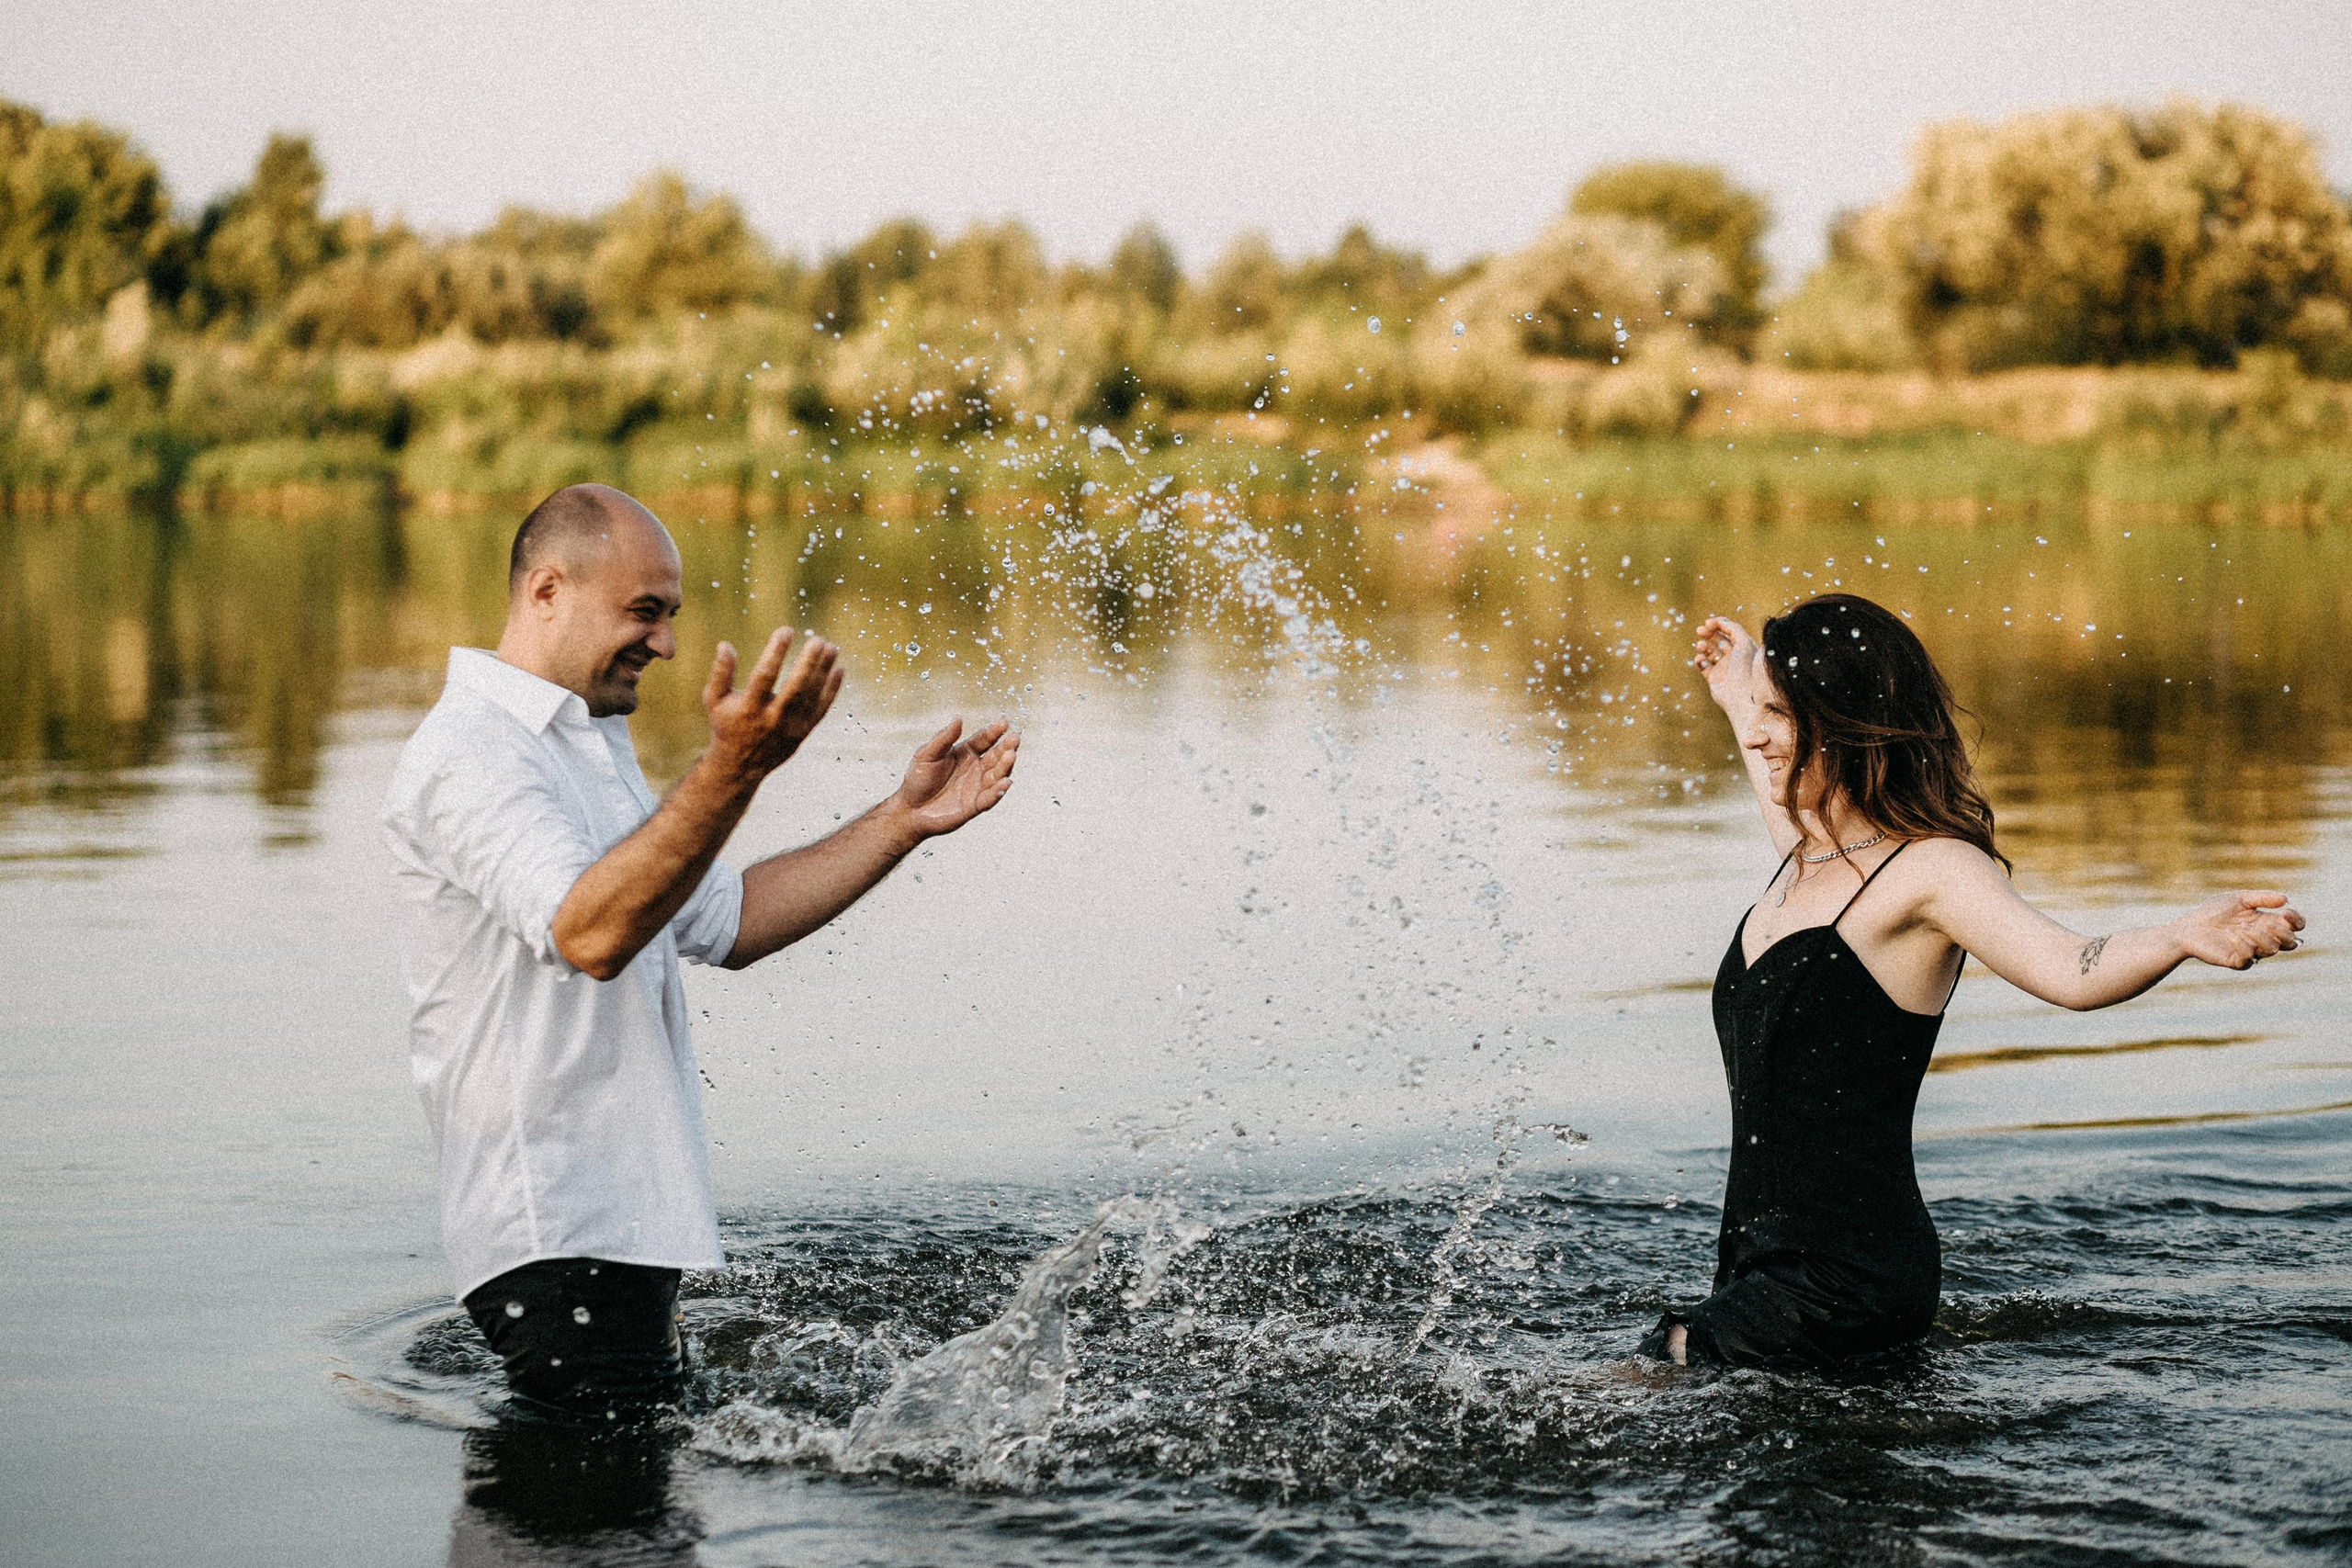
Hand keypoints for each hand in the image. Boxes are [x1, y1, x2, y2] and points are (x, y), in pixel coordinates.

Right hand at [702, 628, 842, 779]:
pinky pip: (822, 709)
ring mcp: (791, 728)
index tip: (786, 630)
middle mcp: (773, 719)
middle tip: (817, 640)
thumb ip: (720, 673)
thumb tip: (725, 645)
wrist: (740, 764)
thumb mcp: (714, 700)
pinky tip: (839, 669)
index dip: (776, 651)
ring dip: (824, 671)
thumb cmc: (726, 724)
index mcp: (749, 708)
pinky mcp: (803, 733)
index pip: (765, 675)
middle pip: (796, 688)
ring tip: (831, 647)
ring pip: (812, 697)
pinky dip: (832, 690)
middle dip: (808, 663)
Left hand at [892, 717, 1018, 839]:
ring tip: (1011, 755)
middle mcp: (975, 768)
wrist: (910, 809)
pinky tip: (1005, 783)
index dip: (994, 731)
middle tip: (1015, 738)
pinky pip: (990, 798)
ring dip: (1006, 766)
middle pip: (996, 756)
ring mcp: (977, 786)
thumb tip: (958, 718)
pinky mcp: (975, 805)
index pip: (984, 739)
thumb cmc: (917, 779)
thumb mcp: (927, 754)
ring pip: (997, 775)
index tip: (1004, 722)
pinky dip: (999, 791)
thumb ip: (944, 738)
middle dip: (1006, 747)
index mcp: (965, 753)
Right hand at [1691, 615, 1761, 714]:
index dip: (1719, 624)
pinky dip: (1699, 660)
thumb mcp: (1744, 643)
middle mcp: (1734, 656)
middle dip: (1708, 632)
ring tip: (1700, 646)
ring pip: (1709, 651)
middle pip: (1718, 638)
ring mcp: (1724, 667)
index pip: (1730, 630)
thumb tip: (1720, 621)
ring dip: (1703, 645)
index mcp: (1744, 647)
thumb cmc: (1745, 669)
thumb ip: (1733, 628)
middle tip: (1699, 630)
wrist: (1741, 697)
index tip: (1708, 622)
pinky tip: (1700, 659)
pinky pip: (1703, 666)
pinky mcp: (1714, 678)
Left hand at [2171, 891, 2304, 969]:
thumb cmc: (2214, 910)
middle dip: (2283, 932)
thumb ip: (2261, 898)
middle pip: (2291, 943)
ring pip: (2272, 950)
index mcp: (2267, 922)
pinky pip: (2250, 959)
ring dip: (2260, 936)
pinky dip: (2242, 945)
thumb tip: (2285, 899)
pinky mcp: (2238, 962)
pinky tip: (2229, 934)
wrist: (2189, 926)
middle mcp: (2264, 939)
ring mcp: (2252, 952)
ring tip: (2241, 926)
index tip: (2287, 912)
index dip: (2297, 921)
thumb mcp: (2239, 898)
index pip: (2294, 927)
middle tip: (2266, 922)